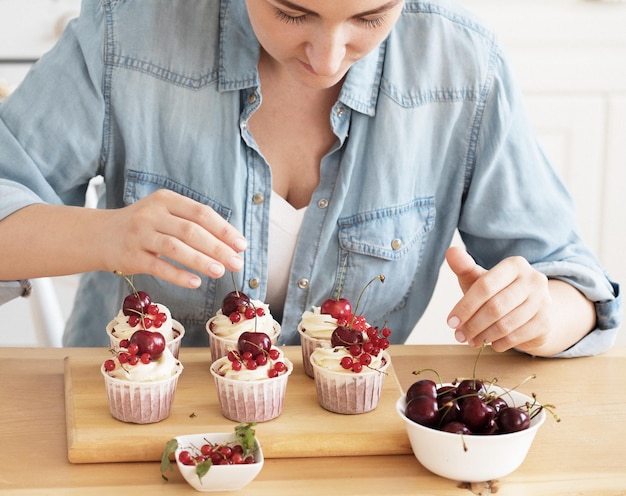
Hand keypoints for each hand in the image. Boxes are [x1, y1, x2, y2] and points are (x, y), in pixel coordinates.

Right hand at [100, 189, 246, 287]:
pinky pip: (158, 267)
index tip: (241, 245)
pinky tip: (196, 282)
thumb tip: (231, 243)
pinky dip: (179, 275)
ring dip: (201, 261)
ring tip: (220, 272)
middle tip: (236, 263)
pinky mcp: (130, 256)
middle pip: (191, 231)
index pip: (201, 213)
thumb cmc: (144, 226)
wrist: (100, 235)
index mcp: (166, 199)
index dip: (224, 229)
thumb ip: (193, 223)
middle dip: (218, 248)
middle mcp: (152, 214)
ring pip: (175, 248)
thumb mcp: (165, 214)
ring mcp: (139, 234)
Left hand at [445, 246, 552, 353]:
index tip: (450, 321)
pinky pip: (517, 336)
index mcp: (515, 265)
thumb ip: (464, 267)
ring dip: (483, 336)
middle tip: (459, 335)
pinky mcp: (546, 322)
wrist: (530, 311)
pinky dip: (499, 343)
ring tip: (471, 341)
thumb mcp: (480, 279)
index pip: (485, 286)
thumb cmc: (498, 293)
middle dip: (472, 324)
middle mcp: (533, 280)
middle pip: (495, 307)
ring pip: (505, 324)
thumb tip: (451, 251)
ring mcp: (543, 301)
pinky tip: (490, 344)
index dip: (465, 306)